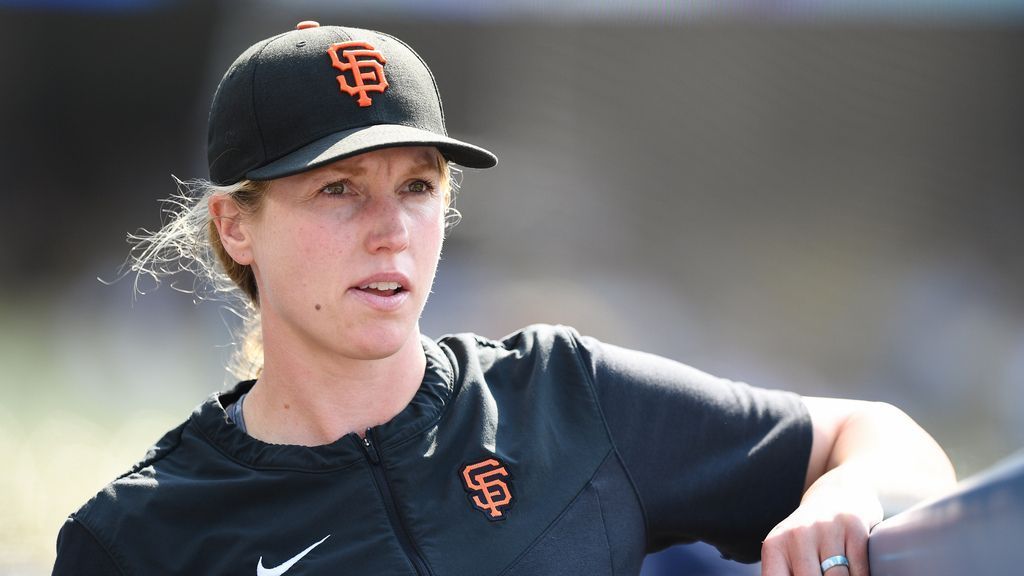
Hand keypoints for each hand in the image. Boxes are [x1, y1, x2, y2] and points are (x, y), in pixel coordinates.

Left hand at [760, 470, 881, 575]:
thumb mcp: (788, 551)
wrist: (839, 492)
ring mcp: (826, 528)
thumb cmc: (810, 533)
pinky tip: (857, 574)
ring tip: (839, 575)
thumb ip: (786, 573)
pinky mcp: (853, 527)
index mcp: (775, 545)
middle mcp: (797, 534)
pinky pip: (859, 570)